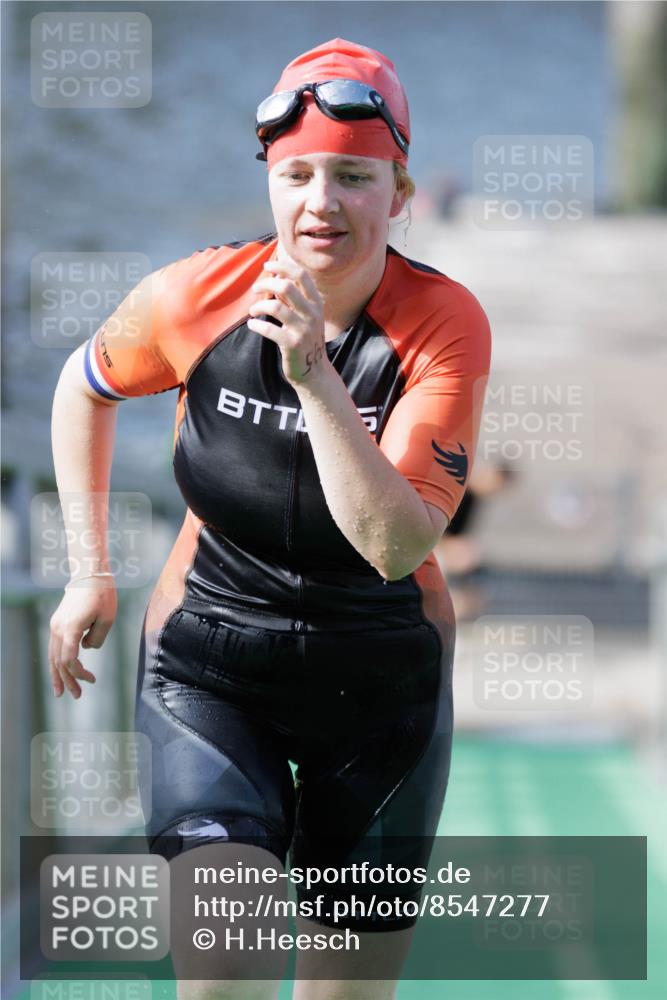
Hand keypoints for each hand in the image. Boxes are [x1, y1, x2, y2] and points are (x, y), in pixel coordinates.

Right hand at [48, 578, 116, 698]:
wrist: (90, 574)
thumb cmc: (102, 595)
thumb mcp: (107, 619)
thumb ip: (97, 639)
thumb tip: (87, 649)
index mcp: (70, 629)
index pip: (69, 660)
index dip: (79, 674)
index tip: (92, 679)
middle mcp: (58, 628)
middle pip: (58, 662)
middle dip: (66, 681)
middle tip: (76, 696)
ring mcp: (55, 625)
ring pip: (52, 656)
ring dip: (58, 674)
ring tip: (61, 692)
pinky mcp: (58, 622)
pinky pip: (55, 647)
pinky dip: (57, 661)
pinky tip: (62, 671)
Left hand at [247, 256, 331, 386]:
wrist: (314, 372)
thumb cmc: (305, 340)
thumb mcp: (305, 316)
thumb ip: (292, 298)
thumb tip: (276, 277)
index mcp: (316, 304)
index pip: (301, 275)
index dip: (282, 266)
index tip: (267, 266)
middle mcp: (312, 314)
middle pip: (287, 286)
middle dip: (267, 283)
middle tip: (256, 289)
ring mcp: (303, 330)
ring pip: (276, 307)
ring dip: (259, 305)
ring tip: (252, 311)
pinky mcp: (293, 345)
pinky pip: (270, 330)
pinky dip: (257, 325)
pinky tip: (252, 324)